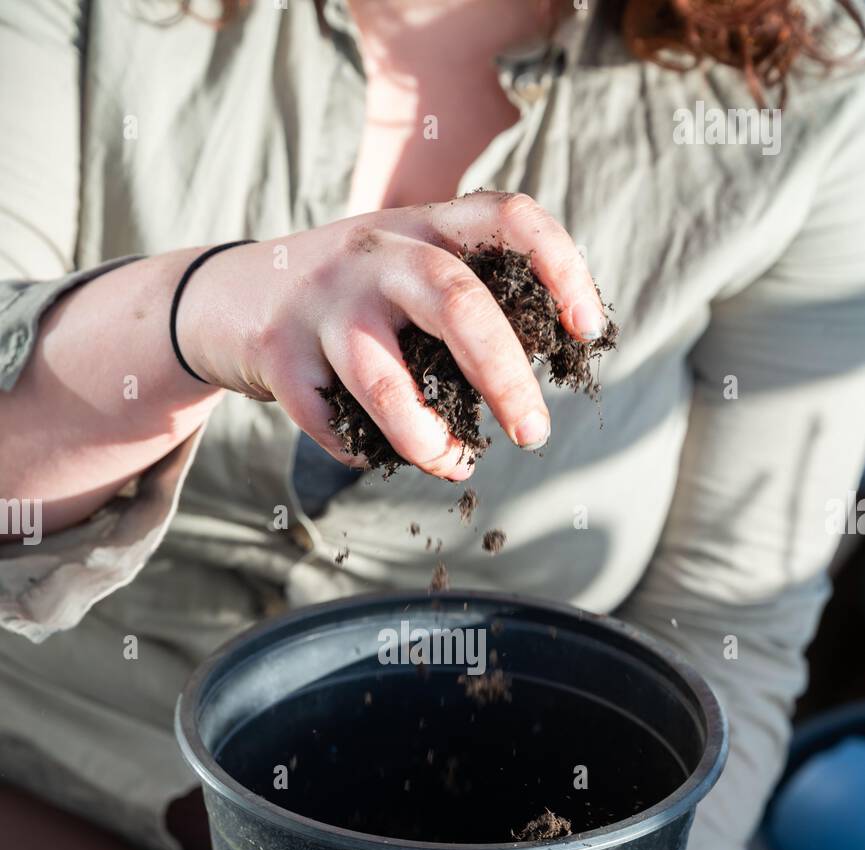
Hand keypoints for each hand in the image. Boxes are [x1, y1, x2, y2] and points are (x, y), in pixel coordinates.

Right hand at [177, 191, 605, 481]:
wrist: (227, 296)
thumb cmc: (350, 297)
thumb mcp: (406, 267)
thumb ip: (465, 300)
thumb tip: (531, 384)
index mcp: (424, 225)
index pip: (508, 217)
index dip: (560, 266)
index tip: (587, 330)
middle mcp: (375, 251)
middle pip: (456, 302)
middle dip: (506, 377)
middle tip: (535, 435)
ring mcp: (322, 302)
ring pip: (385, 380)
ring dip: (428, 438)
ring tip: (456, 464)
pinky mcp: (279, 356)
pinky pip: (334, 424)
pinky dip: (366, 452)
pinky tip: (378, 452)